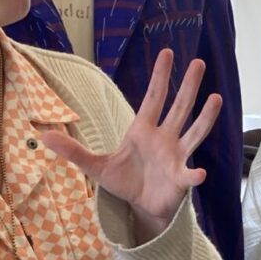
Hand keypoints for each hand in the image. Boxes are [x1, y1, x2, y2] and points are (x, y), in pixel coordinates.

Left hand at [42, 50, 219, 239]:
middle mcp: (164, 137)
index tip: (168, 53)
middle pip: (179, 107)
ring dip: (205, 116)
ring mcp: (176, 156)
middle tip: (200, 62)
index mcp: (143, 130)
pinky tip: (199, 174)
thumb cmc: (124, 181)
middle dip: (189, 86)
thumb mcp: (95, 167)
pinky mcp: (181, 178)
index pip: (154, 97)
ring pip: (194, 131)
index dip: (161, 76)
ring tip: (216, 97)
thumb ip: (73, 151)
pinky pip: (189, 174)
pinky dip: (194, 175)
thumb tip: (43, 137)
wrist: (142, 206)